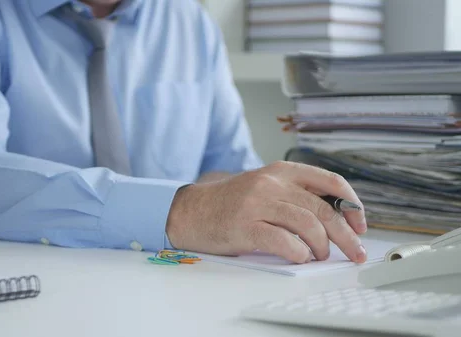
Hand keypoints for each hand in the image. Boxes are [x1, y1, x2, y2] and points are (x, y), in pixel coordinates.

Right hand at [166, 161, 366, 263]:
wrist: (193, 210)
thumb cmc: (233, 203)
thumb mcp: (266, 186)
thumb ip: (296, 194)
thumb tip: (337, 219)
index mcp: (282, 170)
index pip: (330, 182)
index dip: (351, 205)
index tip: (360, 225)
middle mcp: (272, 182)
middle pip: (323, 209)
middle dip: (346, 235)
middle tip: (355, 252)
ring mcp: (257, 203)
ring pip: (308, 225)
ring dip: (321, 247)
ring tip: (318, 256)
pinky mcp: (245, 226)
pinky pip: (284, 242)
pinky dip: (299, 253)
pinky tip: (299, 257)